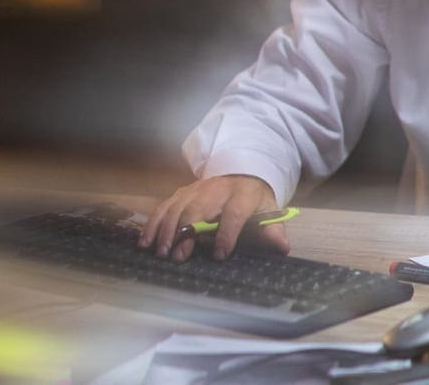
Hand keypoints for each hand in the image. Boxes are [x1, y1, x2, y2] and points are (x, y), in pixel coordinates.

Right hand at [139, 174, 289, 261]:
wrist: (240, 171)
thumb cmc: (253, 199)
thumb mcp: (269, 210)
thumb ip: (273, 230)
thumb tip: (282, 247)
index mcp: (241, 195)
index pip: (234, 213)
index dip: (227, 233)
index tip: (221, 254)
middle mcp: (216, 190)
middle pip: (199, 210)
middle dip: (187, 233)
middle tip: (179, 256)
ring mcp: (195, 190)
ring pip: (177, 208)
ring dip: (167, 230)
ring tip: (161, 252)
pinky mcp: (181, 193)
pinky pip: (164, 207)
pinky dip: (153, 224)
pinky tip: (146, 242)